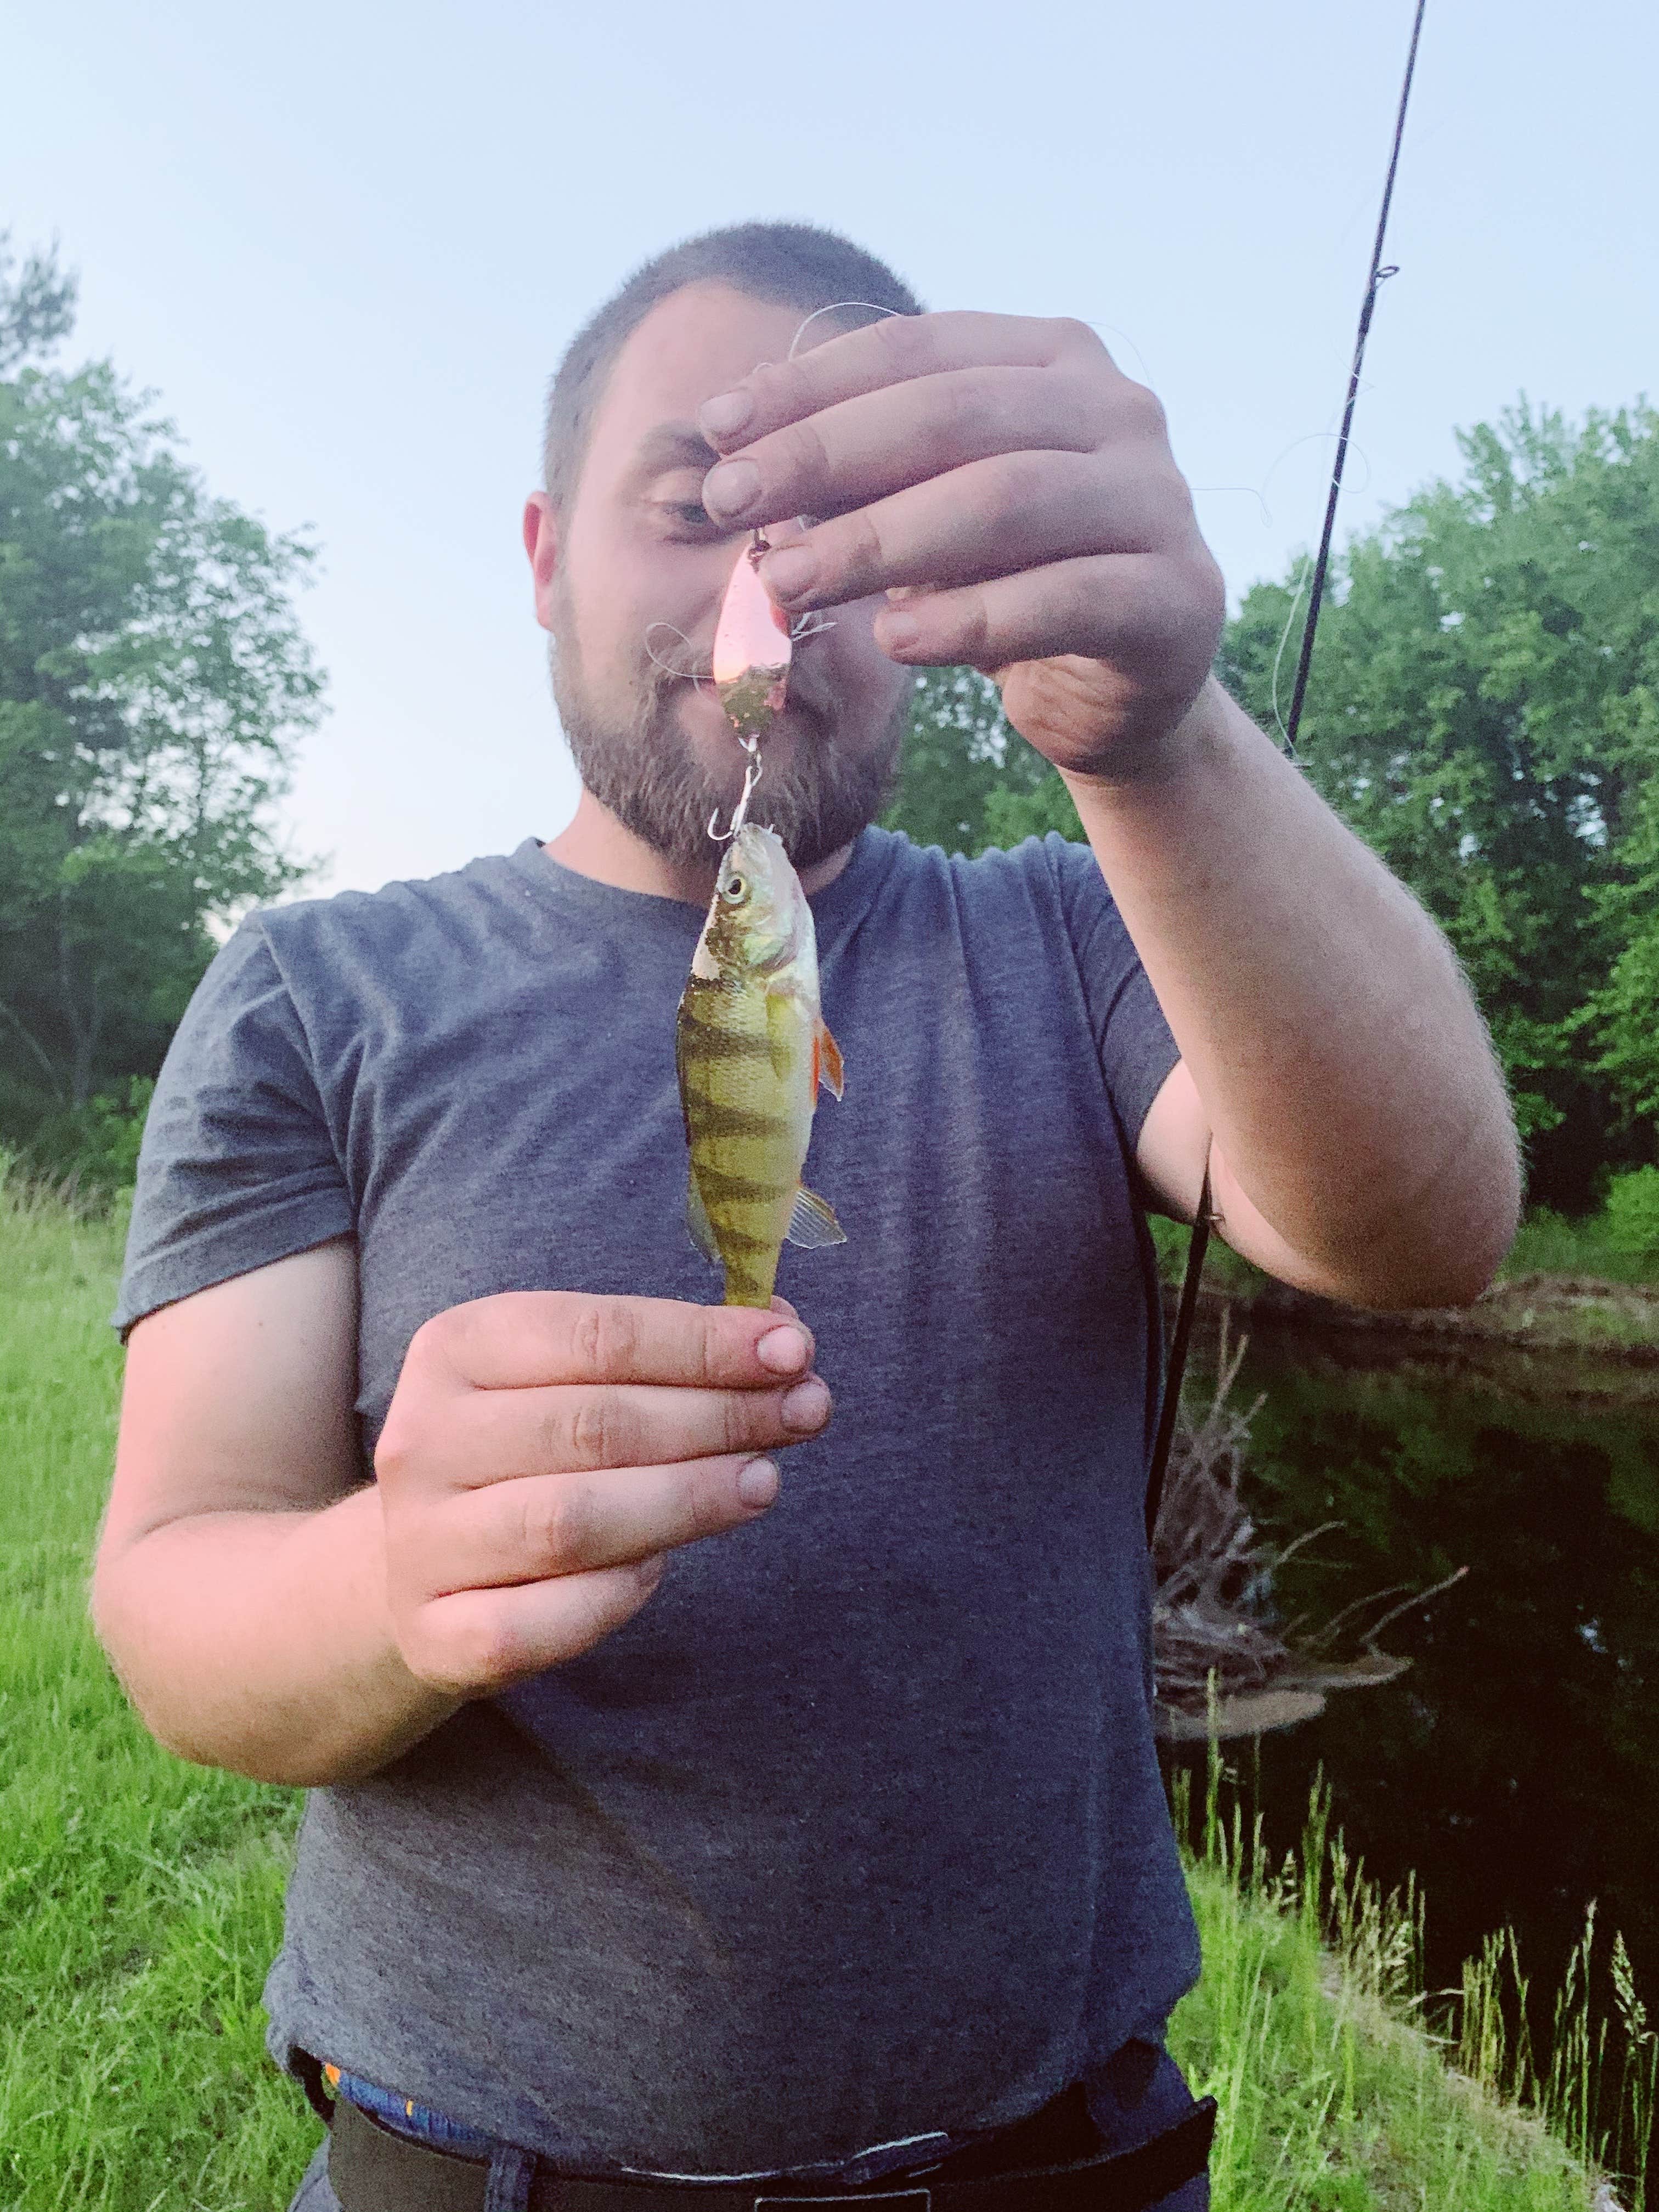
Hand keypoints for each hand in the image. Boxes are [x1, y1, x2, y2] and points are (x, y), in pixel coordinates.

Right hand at [375, 1291, 829, 1695]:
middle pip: (595, 1425)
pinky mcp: (440, 1636)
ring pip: (573, 1521)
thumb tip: (784, 1337)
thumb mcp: (571, 1376)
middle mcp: (421, 1439)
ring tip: (763, 1481)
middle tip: (805, 1413)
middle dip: (719, 1416)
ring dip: (687, 1499)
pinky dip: (619, 1592)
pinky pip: (548, 1618)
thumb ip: (667, 1354)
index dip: (704, 1343)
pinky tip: (664, 1563)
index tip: (793, 1350)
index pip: (597, 1335)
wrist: (418, 1562)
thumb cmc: (524, 1450)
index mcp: (455, 1348)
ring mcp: (423, 1543)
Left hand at [695, 311, 1225, 775]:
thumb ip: (858, 472)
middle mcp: (1120, 411)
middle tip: (730, 504)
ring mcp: (1158, 501)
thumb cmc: (1010, 584)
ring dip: (881, 540)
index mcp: (1056, 362)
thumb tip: (735, 439)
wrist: (1123, 690)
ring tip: (788, 582)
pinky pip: (1064, 600)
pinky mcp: (1176, 598)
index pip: (918, 352)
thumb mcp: (925, 515)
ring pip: (1005, 500)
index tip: (716, 432)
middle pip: (953, 415)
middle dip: (827, 457)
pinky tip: (892, 640)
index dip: (810, 388)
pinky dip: (969, 618)